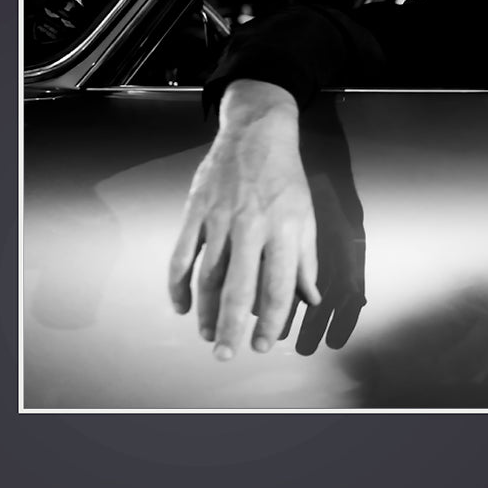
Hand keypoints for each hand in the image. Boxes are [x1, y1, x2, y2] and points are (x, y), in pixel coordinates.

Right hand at [167, 81, 321, 359]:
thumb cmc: (285, 178)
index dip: (271, 322)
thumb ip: (305, 261)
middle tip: (227, 355)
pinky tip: (182, 307)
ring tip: (209, 336)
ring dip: (206, 312)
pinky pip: (181, 256)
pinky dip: (178, 286)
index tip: (262, 346)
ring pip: (207, 277)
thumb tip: (310, 299)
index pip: (277, 286)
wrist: (256, 133)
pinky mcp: (195, 212)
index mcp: (283, 230)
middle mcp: (250, 227)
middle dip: (232, 328)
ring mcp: (219, 219)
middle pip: (238, 288)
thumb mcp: (306, 216)